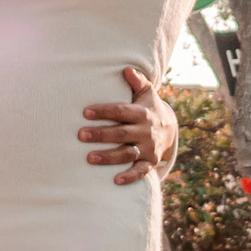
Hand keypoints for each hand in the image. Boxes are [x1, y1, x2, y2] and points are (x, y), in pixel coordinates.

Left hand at [79, 66, 177, 185]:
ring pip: (128, 154)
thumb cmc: (148, 107)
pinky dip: (130, 177)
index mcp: (142, 113)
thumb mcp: (147, 92)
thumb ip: (137, 81)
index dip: (104, 111)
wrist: (169, 128)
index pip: (121, 111)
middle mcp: (146, 131)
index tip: (85, 112)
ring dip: (109, 157)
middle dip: (101, 135)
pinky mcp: (151, 162)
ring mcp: (149, 148)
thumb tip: (127, 69)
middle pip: (121, 133)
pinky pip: (141, 171)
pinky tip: (115, 181)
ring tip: (89, 158)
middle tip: (80, 135)